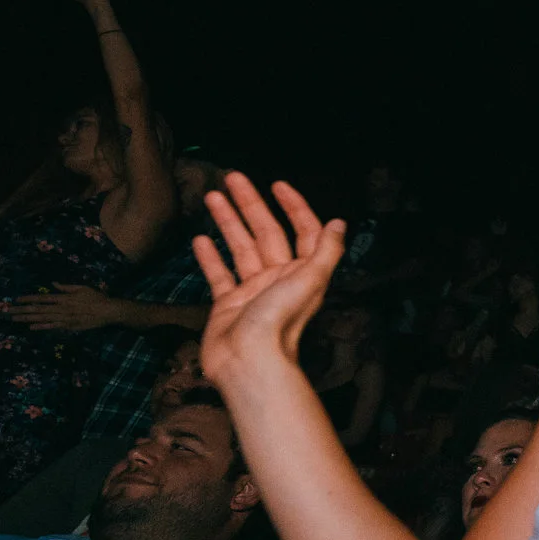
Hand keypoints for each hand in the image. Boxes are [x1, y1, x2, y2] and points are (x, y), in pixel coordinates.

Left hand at [2, 283, 134, 331]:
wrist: (109, 311)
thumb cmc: (97, 298)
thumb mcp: (82, 288)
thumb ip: (66, 287)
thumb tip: (53, 284)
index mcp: (63, 298)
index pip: (42, 298)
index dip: (28, 299)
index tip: (16, 300)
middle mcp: (61, 308)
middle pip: (38, 309)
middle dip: (22, 310)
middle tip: (7, 311)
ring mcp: (64, 318)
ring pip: (42, 318)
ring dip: (27, 319)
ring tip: (14, 319)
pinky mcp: (69, 326)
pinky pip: (53, 327)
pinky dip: (41, 327)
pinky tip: (31, 327)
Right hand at [195, 173, 348, 373]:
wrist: (249, 361)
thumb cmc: (279, 323)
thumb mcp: (310, 280)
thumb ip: (326, 251)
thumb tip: (338, 223)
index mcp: (302, 272)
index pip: (301, 230)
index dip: (294, 206)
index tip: (278, 184)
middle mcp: (279, 278)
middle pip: (265, 232)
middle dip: (250, 204)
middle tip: (232, 178)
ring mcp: (253, 291)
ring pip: (240, 247)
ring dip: (227, 222)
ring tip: (212, 197)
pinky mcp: (228, 305)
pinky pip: (219, 275)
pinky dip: (210, 257)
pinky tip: (199, 239)